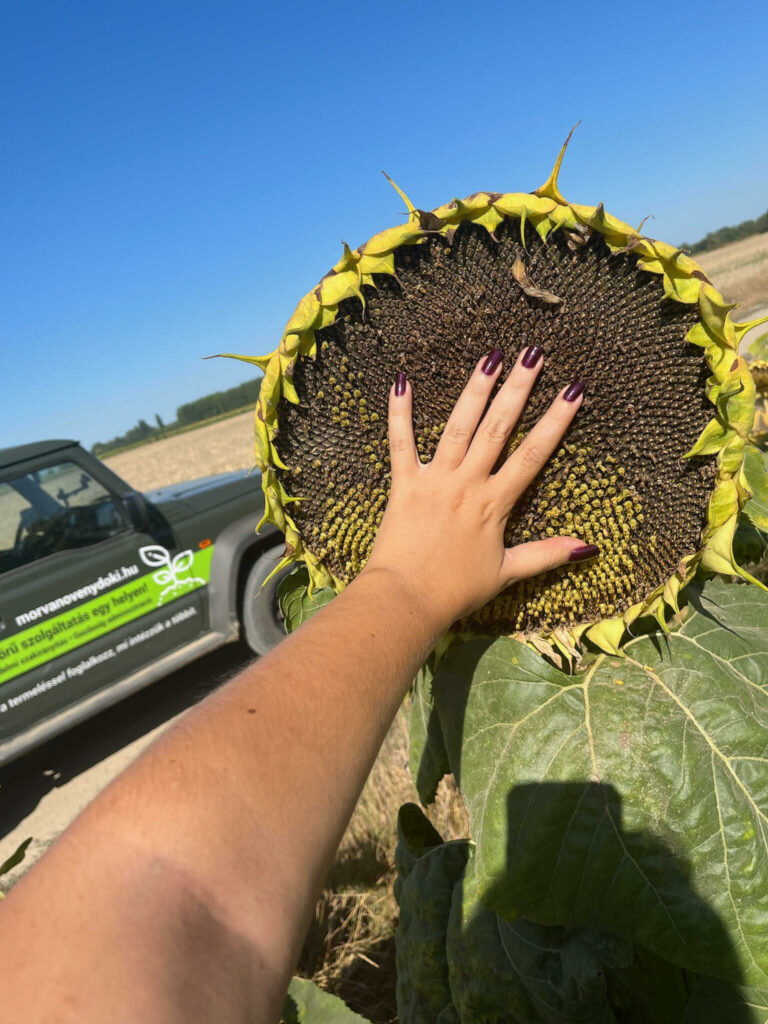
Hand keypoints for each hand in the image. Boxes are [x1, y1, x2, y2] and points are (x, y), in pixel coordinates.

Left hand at [361, 346, 595, 630]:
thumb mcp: (507, 573)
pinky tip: (401, 380)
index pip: (532, 455)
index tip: (573, 391)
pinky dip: (400, 412)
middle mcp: (467, 484)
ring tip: (490, 356)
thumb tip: (587, 547)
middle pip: (498, 429)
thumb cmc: (455, 591)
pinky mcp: (403, 484)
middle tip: (532, 354)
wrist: (406, 600)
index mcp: (494, 504)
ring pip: (458, 427)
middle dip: (517, 389)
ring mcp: (434, 480)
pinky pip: (400, 442)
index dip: (555, 422)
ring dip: (474, 390)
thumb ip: (546, 555)